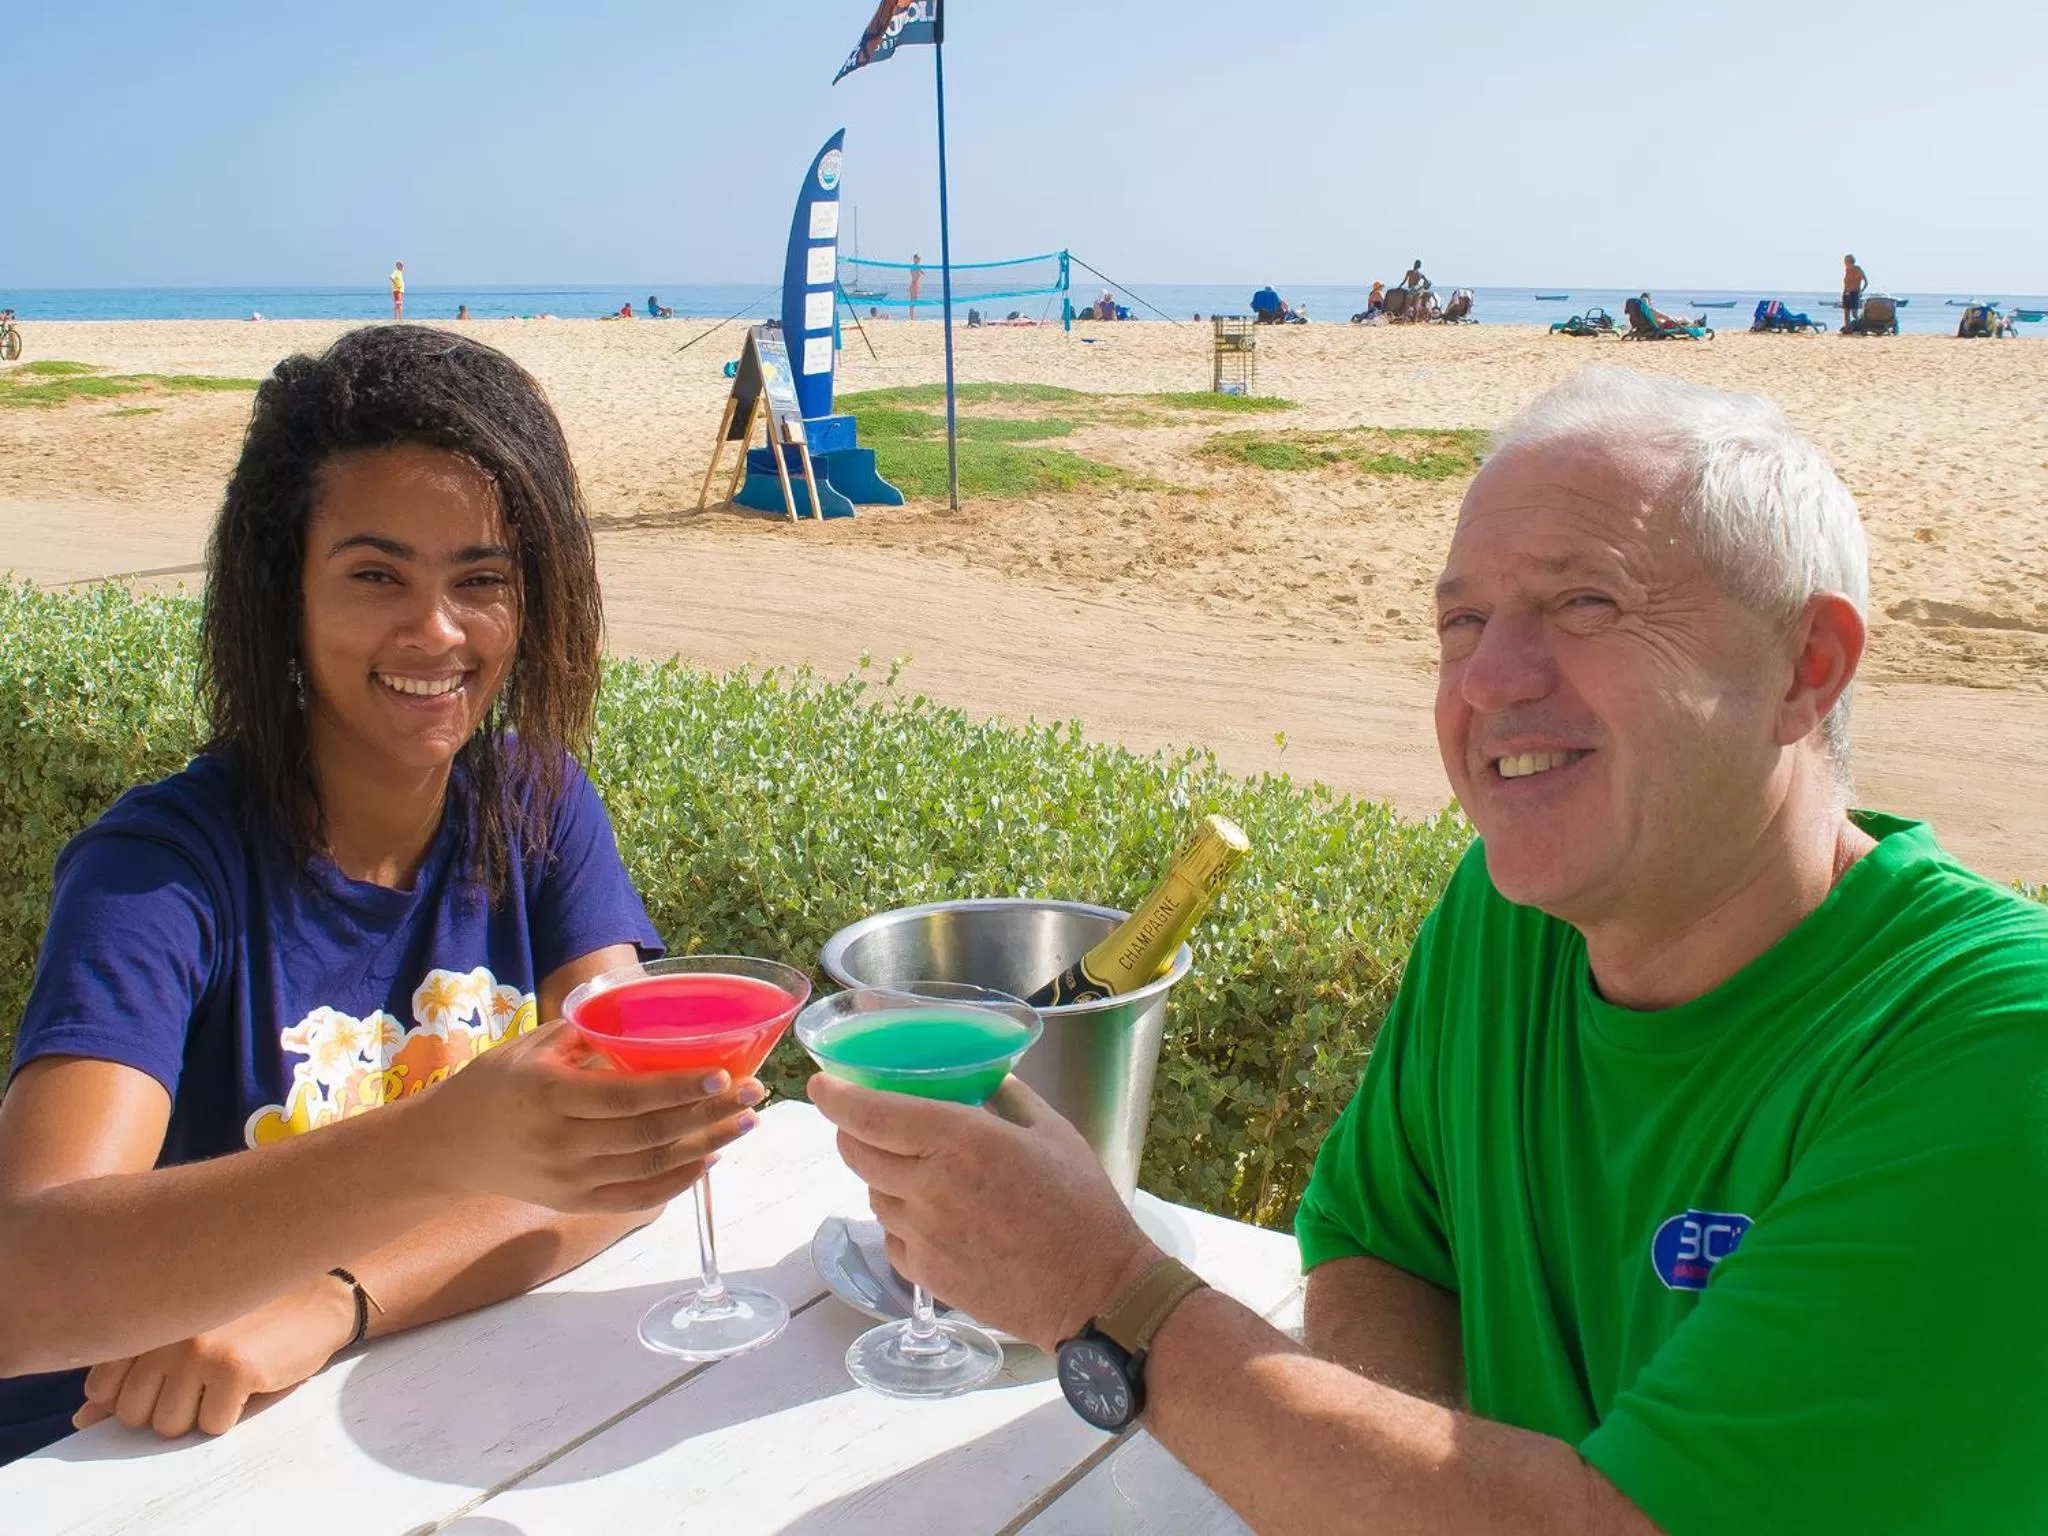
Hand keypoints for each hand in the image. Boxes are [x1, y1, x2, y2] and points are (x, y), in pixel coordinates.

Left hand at [71, 1273, 355, 1438]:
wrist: (318, 1299)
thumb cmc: (247, 1318)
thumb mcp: (183, 1338)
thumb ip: (129, 1374)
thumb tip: (82, 1419)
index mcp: (146, 1316)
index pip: (101, 1388)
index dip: (135, 1396)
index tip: (169, 1376)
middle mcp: (163, 1328)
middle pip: (133, 1414)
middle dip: (168, 1408)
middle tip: (204, 1377)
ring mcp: (197, 1348)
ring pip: (169, 1426)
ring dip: (199, 1415)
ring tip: (225, 1378)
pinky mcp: (234, 1367)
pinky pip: (212, 1427)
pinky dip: (232, 1415)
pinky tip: (250, 1380)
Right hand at [412, 1019, 763, 1213]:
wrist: (447, 1147)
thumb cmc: (494, 1085)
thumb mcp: (531, 1046)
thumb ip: (588, 1030)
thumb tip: (650, 1006)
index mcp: (547, 1095)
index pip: (625, 1097)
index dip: (677, 1087)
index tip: (722, 1071)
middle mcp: (559, 1143)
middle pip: (649, 1134)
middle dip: (708, 1113)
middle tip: (753, 1093)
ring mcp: (568, 1180)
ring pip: (651, 1168)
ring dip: (706, 1145)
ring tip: (745, 1122)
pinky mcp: (574, 1203)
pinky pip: (637, 1198)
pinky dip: (678, 1181)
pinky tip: (710, 1157)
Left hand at [807, 1074, 1157, 1350]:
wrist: (1095, 1292)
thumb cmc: (1083, 1207)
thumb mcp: (1054, 1133)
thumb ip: (1009, 1097)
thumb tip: (984, 1076)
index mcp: (962, 1141)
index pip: (872, 1113)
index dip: (837, 1097)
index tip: (820, 1085)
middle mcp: (931, 1186)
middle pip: (857, 1152)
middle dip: (850, 1131)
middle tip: (861, 1119)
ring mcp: (923, 1235)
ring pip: (872, 1193)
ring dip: (880, 1174)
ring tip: (913, 1168)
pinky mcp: (925, 1275)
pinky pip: (891, 1235)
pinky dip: (899, 1218)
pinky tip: (931, 1214)